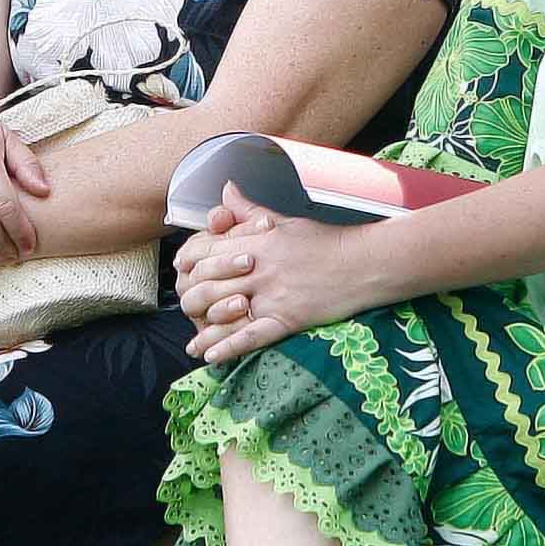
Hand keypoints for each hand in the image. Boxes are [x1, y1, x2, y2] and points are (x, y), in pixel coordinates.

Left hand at [173, 190, 376, 363]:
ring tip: (191, 343)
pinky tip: (211, 356)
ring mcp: (272, 296)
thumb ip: (250, 211)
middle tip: (185, 306)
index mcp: (257, 243)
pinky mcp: (287, 319)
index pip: (210, 252)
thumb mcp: (284, 221)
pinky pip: (250, 336)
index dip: (191, 261)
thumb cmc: (326, 241)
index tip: (181, 269)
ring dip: (204, 329)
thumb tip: (226, 189)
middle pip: (210, 284)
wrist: (363, 264)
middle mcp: (259, 270)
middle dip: (192, 297)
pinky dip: (228, 347)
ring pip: (224, 313)